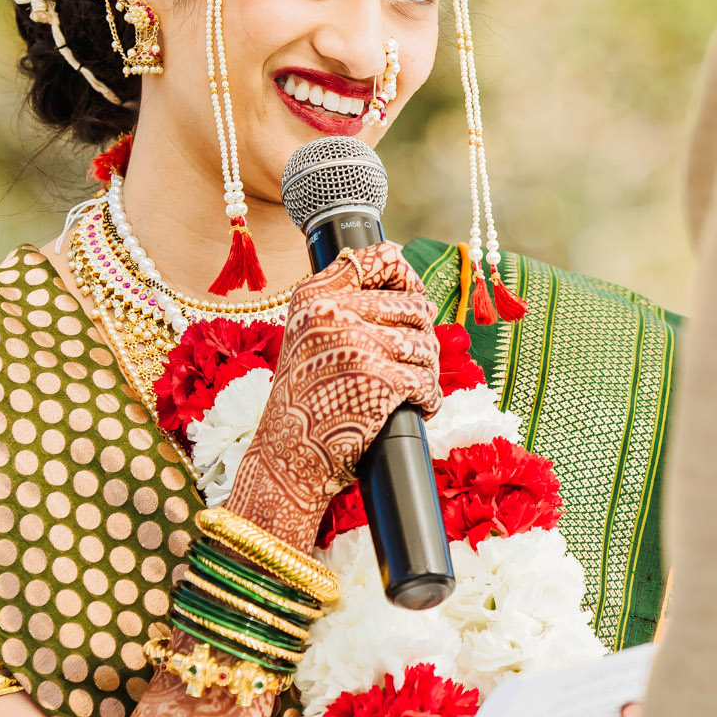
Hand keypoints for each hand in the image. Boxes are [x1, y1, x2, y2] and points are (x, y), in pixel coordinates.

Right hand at [224, 241, 440, 549]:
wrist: (286, 458)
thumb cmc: (304, 400)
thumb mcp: (307, 338)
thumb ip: (344, 308)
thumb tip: (420, 297)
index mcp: (314, 296)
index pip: (378, 258)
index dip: (406, 277)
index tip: (413, 297)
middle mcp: (332, 312)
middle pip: (414, 306)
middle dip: (422, 336)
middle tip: (414, 361)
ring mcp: (357, 345)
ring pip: (425, 344)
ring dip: (428, 370)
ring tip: (415, 387)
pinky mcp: (379, 380)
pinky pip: (426, 380)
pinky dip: (429, 398)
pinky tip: (419, 407)